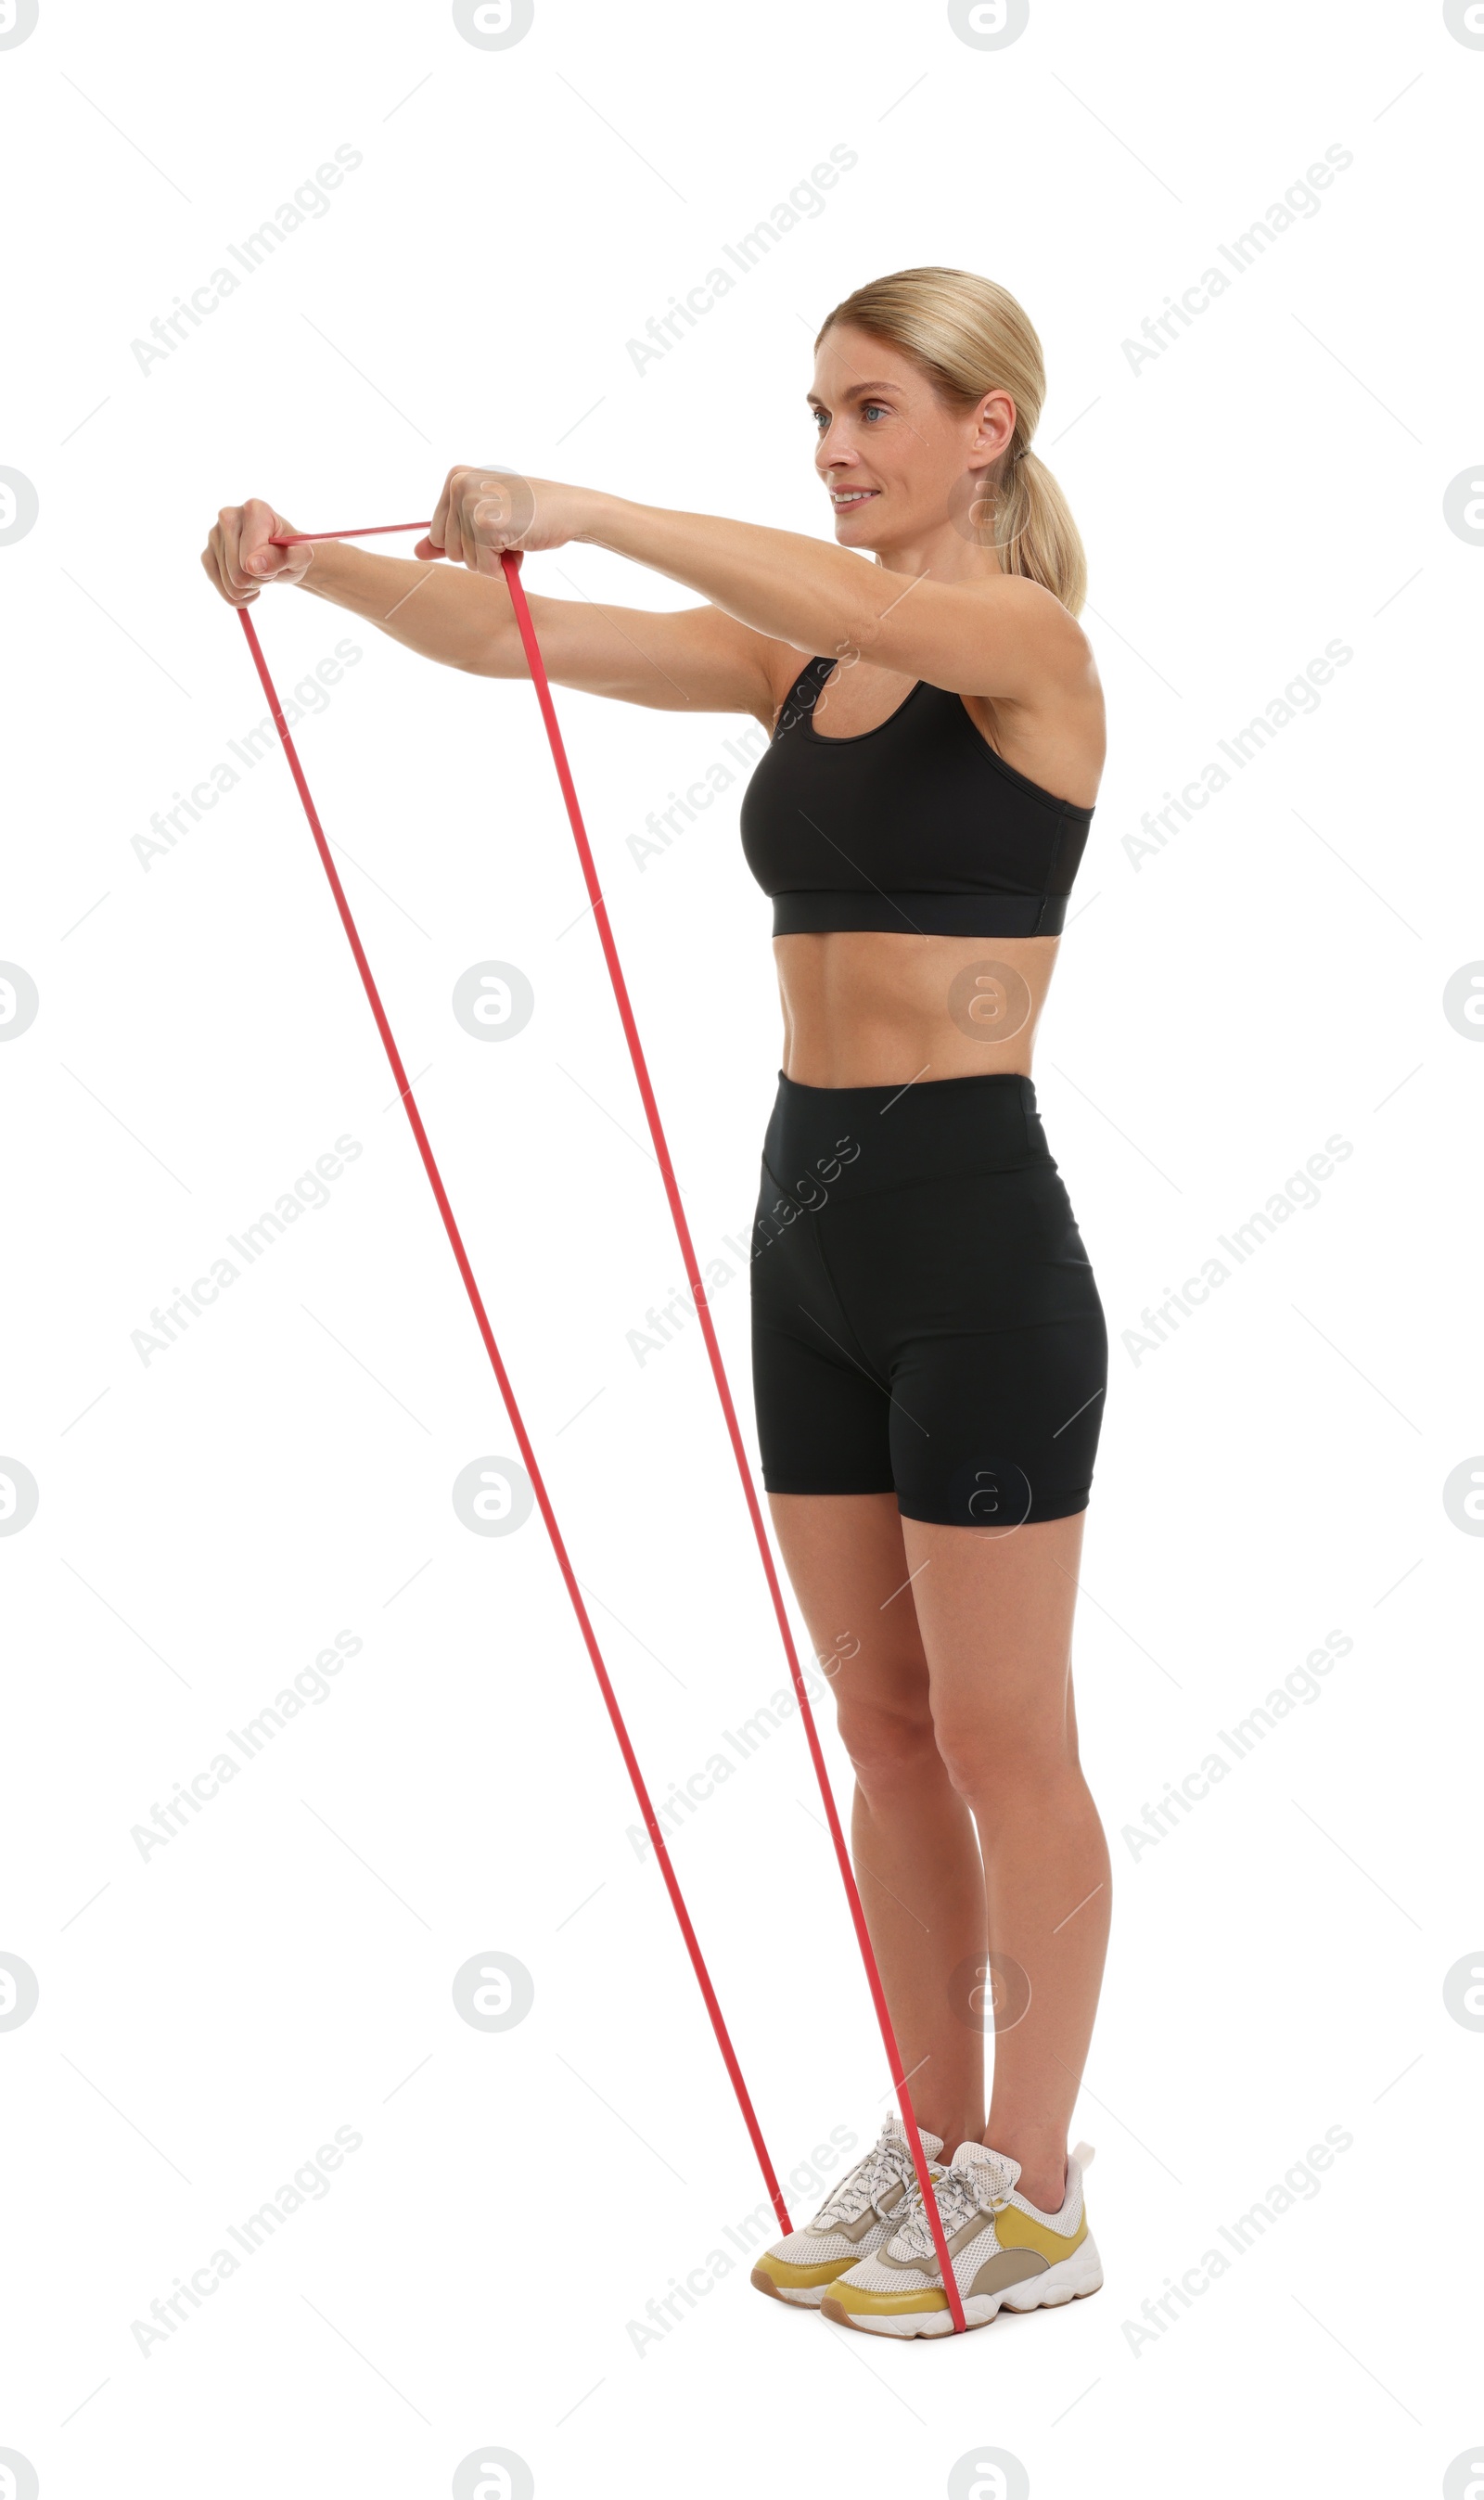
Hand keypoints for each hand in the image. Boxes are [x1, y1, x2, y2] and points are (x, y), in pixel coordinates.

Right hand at [202, 498, 312, 605]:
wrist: (281, 553)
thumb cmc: (291, 552)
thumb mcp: (300, 557)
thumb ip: (281, 558)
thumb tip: (252, 566)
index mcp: (254, 509)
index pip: (251, 558)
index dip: (269, 569)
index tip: (278, 558)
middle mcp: (228, 516)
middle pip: (238, 574)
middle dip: (258, 580)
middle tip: (269, 567)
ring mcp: (213, 535)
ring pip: (230, 586)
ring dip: (250, 588)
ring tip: (259, 572)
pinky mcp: (207, 554)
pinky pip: (221, 590)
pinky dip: (239, 595)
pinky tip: (247, 582)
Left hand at [418, 466, 597, 570]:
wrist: (569, 510)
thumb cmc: (530, 516)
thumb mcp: (485, 521)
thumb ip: (452, 535)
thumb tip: (416, 552)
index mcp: (454, 477)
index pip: (438, 534)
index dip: (468, 544)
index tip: (494, 527)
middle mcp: (458, 484)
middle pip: (447, 549)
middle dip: (479, 554)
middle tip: (508, 532)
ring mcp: (470, 502)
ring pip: (464, 560)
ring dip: (493, 561)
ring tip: (515, 536)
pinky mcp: (484, 523)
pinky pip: (483, 566)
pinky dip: (503, 567)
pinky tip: (520, 544)